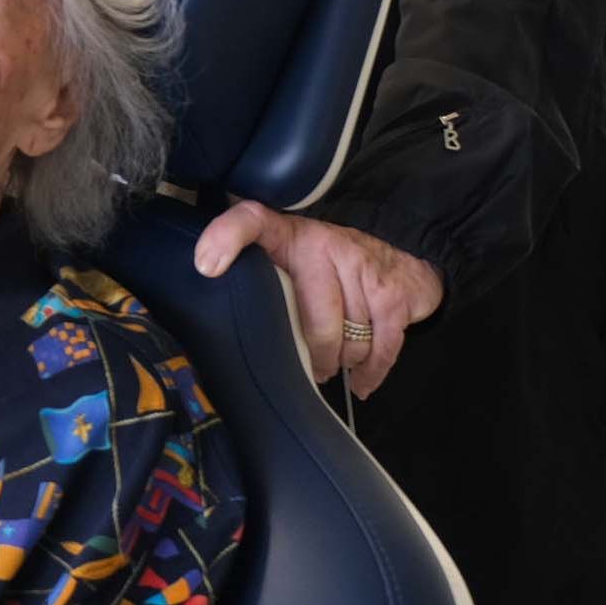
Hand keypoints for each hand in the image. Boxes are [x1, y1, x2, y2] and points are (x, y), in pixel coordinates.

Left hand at [194, 203, 442, 397]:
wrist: (399, 248)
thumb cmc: (327, 261)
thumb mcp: (284, 251)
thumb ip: (252, 267)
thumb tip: (212, 290)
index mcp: (287, 235)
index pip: (249, 221)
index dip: (224, 238)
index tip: (207, 267)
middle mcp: (324, 246)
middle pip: (315, 322)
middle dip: (316, 355)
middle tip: (311, 366)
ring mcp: (363, 270)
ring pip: (349, 341)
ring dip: (343, 361)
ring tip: (335, 362)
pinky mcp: (394, 296)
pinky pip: (382, 348)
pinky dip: (370, 372)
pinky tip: (359, 383)